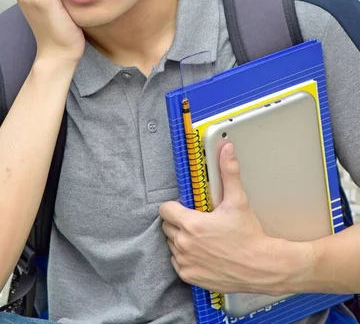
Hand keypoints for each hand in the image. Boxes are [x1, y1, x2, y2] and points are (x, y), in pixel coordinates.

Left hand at [160, 143, 309, 295]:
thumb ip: (229, 172)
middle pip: (168, 226)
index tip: (186, 207)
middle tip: (198, 221)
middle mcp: (185, 245)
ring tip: (202, 237)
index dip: (174, 206)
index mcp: (192, 225)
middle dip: (179, 221)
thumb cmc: (249, 236)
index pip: (165, 210)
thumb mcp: (238, 201)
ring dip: (182, 239)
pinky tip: (203, 252)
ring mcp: (186, 262)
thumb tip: (226, 150)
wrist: (261, 267)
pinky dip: (186, 257)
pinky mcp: (190, 276)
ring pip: (172, 244)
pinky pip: (177, 262)